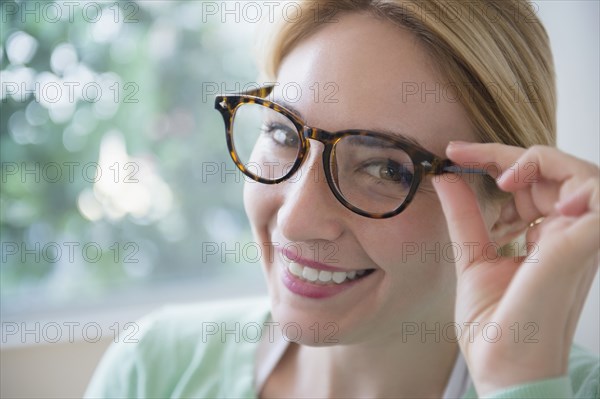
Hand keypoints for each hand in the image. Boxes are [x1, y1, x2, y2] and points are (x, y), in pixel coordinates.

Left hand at [432, 142, 598, 395]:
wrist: (501, 367)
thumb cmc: (494, 325)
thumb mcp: (473, 258)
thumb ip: (466, 218)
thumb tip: (447, 180)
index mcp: (547, 239)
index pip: (534, 183)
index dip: (498, 160)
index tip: (454, 154)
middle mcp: (568, 236)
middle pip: (557, 172)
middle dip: (510, 154)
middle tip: (465, 155)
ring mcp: (579, 241)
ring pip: (584, 175)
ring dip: (541, 161)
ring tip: (501, 177)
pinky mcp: (580, 247)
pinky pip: (598, 196)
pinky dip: (571, 182)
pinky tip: (518, 188)